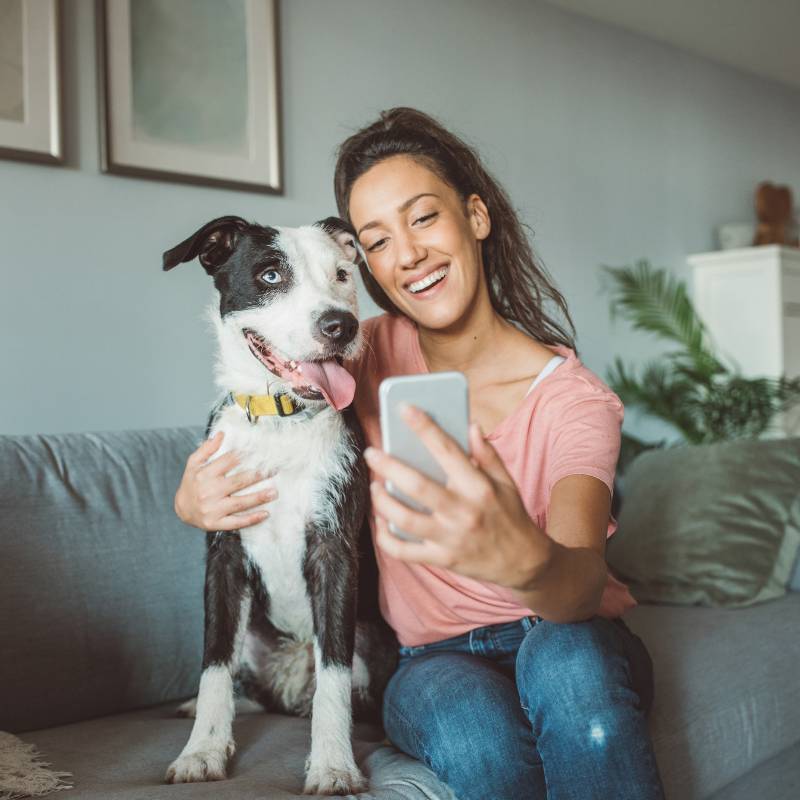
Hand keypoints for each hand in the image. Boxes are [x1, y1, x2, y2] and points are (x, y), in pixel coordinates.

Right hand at [174, 431, 278, 530]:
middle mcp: (209, 491)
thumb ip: (207, 449)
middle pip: (238, 482)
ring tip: (274, 492)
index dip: (246, 455)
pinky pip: (236, 522)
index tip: (262, 452)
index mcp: (205, 474)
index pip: (229, 462)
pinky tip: (265, 514)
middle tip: (274, 471)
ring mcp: (212, 509)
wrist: (181, 509)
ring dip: (258, 497)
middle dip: (258, 476)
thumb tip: (221, 434)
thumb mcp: (194, 463)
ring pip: (239, 503)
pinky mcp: (215, 523)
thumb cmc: (191, 483)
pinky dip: (251, 519)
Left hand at [365, 404, 553, 589]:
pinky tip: (381, 521)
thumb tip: (471, 426)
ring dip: (383, 501)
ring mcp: (450, 538)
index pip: (447, 451)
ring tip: (375, 486)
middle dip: (389, 467)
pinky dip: (386, 537)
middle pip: (417, 486)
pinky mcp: (442, 559)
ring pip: (405, 519)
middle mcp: (463, 512)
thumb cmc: (511, 516)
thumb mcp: (507, 482)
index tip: (405, 409)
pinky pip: (404, 551)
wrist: (524, 563)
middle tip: (372, 454)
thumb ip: (488, 454)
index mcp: (479, 487)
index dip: (424, 428)